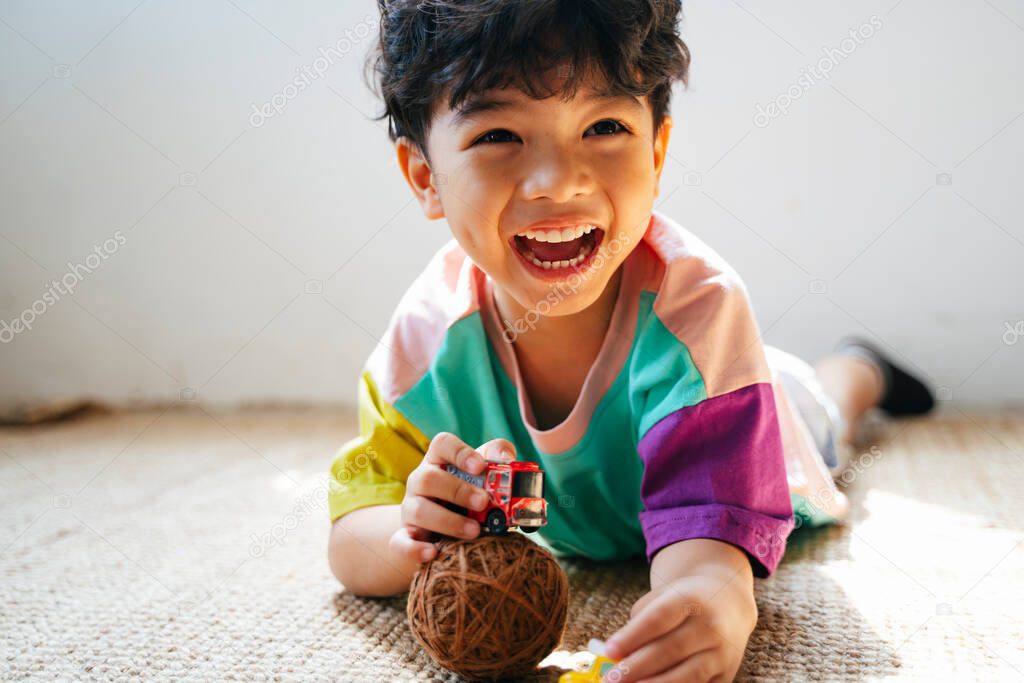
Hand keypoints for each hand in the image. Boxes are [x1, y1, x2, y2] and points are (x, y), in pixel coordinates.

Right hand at [388, 432, 514, 563]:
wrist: (438, 528)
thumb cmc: (467, 494)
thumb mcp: (482, 472)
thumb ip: (497, 457)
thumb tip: (506, 458)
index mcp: (438, 460)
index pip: (442, 444)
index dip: (460, 453)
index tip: (480, 466)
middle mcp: (420, 481)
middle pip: (428, 478)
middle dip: (458, 490)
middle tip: (483, 502)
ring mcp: (410, 509)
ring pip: (418, 510)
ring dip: (448, 521)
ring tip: (474, 531)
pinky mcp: (406, 536)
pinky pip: (401, 542)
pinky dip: (414, 548)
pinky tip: (433, 553)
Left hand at [602, 573, 755, 681]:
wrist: (728, 602)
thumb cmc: (683, 602)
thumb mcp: (661, 598)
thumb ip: (639, 623)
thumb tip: (618, 656)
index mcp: (689, 600)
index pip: (658, 619)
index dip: (633, 636)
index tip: (609, 650)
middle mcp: (710, 626)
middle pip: (671, 649)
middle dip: (638, 667)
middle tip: (612, 678)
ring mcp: (721, 653)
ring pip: (689, 675)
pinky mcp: (726, 675)